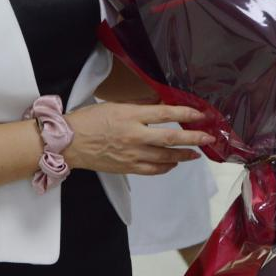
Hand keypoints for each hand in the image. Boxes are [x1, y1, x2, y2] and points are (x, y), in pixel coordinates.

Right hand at [62, 102, 212, 174]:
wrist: (68, 142)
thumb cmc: (88, 120)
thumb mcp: (115, 106)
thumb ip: (140, 108)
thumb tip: (160, 106)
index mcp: (131, 116)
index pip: (165, 114)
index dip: (186, 114)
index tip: (200, 115)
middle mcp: (134, 135)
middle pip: (171, 138)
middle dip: (193, 138)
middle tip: (208, 138)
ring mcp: (131, 154)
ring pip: (165, 157)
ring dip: (184, 155)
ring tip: (195, 153)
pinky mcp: (127, 167)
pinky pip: (153, 170)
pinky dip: (166, 167)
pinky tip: (173, 164)